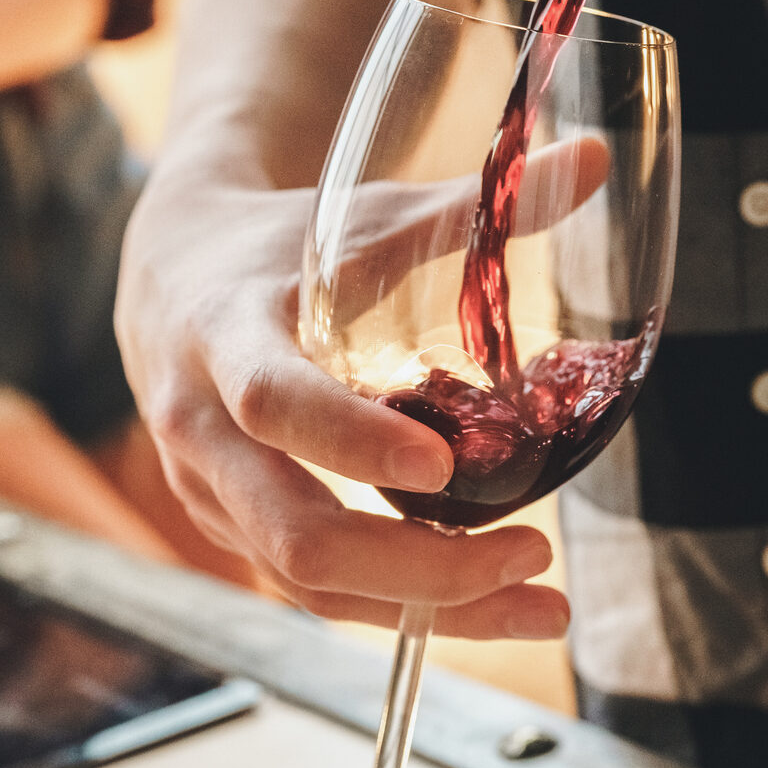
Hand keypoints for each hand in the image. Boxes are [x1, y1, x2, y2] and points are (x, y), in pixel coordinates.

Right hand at [115, 137, 606, 637]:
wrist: (172, 274)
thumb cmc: (280, 241)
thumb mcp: (366, 214)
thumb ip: (478, 203)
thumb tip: (595, 158)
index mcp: (224, 336)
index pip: (275, 405)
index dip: (352, 440)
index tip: (443, 464)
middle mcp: (201, 431)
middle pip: (298, 536)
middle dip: (421, 570)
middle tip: (536, 557)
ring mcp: (209, 492)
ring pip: (308, 584)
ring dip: (425, 608)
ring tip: (537, 603)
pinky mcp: (231, 527)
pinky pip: (309, 588)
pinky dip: (395, 603)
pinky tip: (479, 597)